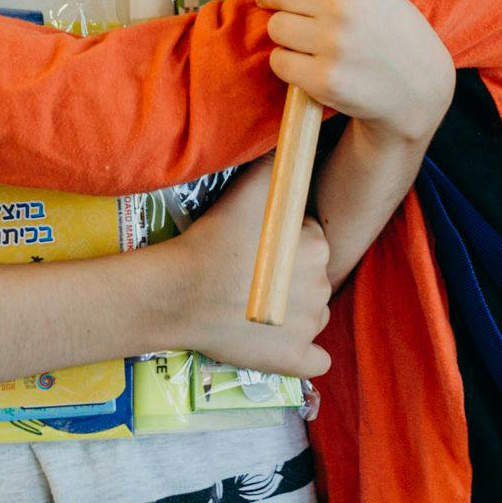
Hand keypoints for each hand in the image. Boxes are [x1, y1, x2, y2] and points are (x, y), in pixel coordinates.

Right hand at [165, 158, 332, 378]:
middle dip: (288, 277)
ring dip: (291, 314)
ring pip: (312, 316)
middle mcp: (322, 286)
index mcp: (318, 245)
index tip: (257, 247)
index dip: (285, 244)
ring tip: (252, 306)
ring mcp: (309, 327)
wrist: (179, 292)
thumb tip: (295, 142)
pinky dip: (300, 353)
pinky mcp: (293, 360)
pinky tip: (276, 343)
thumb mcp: (250, 187)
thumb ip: (278, 163)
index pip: (310, 241)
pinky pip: (314, 359)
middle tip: (250, 276)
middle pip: (311, 278)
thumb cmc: (213, 238)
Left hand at [255, 0, 453, 141]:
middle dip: (277, 0)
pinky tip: (313, 64)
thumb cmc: (391, 31)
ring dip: (287, 34)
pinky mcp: (324, 79)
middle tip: (294, 11)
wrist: (420, 88)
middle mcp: (344, 4)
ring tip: (312, 41)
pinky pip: (279, 62)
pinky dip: (290, 64)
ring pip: (275, 26)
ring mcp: (333, 43)